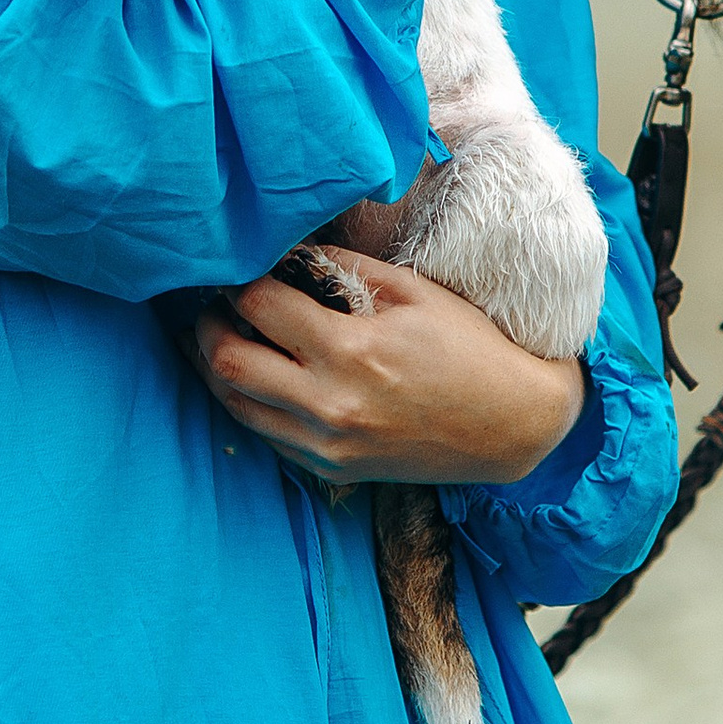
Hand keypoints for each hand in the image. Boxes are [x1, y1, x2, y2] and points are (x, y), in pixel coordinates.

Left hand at [191, 249, 586, 487]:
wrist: (513, 425)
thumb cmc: (469, 347)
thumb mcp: (412, 292)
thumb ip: (343, 268)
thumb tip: (288, 251)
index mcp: (350, 352)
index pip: (258, 306)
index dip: (237, 280)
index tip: (238, 267)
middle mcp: (330, 405)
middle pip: (227, 361)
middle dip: (209, 325)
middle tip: (217, 304)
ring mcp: (328, 446)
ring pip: (236, 405)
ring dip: (218, 367)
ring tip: (224, 337)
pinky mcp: (332, 471)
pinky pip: (267, 436)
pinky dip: (252, 402)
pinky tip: (261, 376)